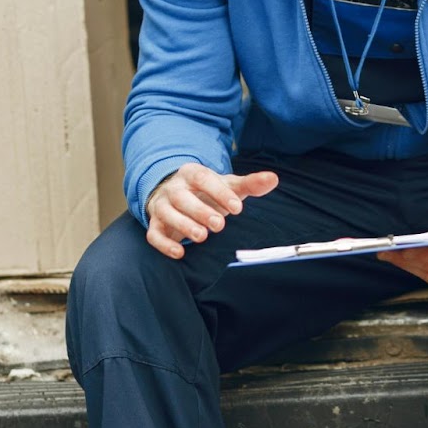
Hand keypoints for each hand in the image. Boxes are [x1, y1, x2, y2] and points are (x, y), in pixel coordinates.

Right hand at [146, 163, 278, 259]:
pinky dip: (164, 245)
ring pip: (167, 214)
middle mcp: (174, 188)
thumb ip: (250, 184)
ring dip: (183, 225)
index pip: (203, 178)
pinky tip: (180, 254)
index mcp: (192, 173)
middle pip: (182, 197)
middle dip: (200, 211)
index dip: (219, 193)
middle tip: (220, 224)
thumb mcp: (228, 185)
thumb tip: (273, 179)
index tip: (237, 208)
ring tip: (202, 236)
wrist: (177, 196)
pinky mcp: (155, 225)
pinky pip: (154, 234)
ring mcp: (162, 206)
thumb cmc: (208, 192)